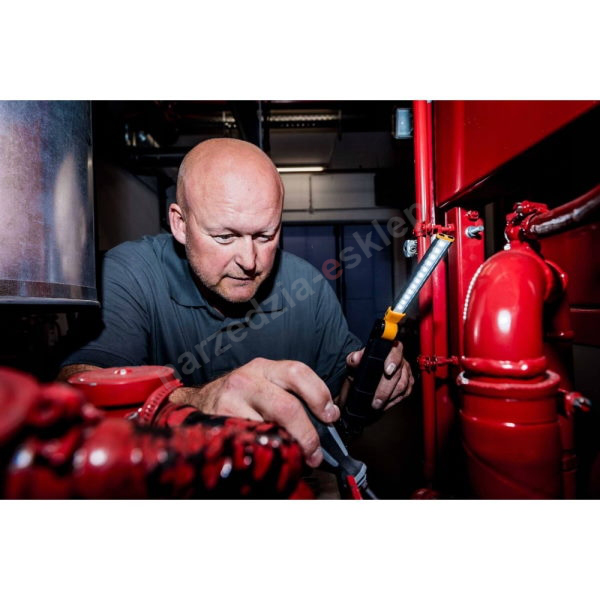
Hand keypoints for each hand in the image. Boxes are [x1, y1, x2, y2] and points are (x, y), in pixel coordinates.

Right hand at [169, 358, 338, 467]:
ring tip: (296, 457)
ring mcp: (230, 401)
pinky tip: (270, 455)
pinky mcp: (219, 422)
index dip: (319, 395)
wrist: (197, 403)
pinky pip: (250, 441)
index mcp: (264, 367)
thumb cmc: (240, 397)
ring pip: (270, 428)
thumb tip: (327, 419)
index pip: (298, 372)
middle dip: (307, 433)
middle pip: (287, 406)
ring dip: (288, 448)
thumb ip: (292, 395)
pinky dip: (266, 452)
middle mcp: (247, 379)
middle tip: (315, 451)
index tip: (330, 416)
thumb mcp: (265, 385)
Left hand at [345, 341, 413, 410]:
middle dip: (385, 390)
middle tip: (375, 401)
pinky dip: (394, 401)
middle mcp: (400, 359)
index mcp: (389, 349)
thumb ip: (354, 359)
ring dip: (389, 397)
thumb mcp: (355, 362)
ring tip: (377, 404)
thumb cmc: (362, 366)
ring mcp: (406, 371)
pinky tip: (385, 404)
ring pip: (402, 386)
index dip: (393, 361)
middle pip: (397, 374)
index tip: (387, 371)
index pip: (394, 352)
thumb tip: (356, 359)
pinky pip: (405, 394)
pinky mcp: (409, 383)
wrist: (366, 374)